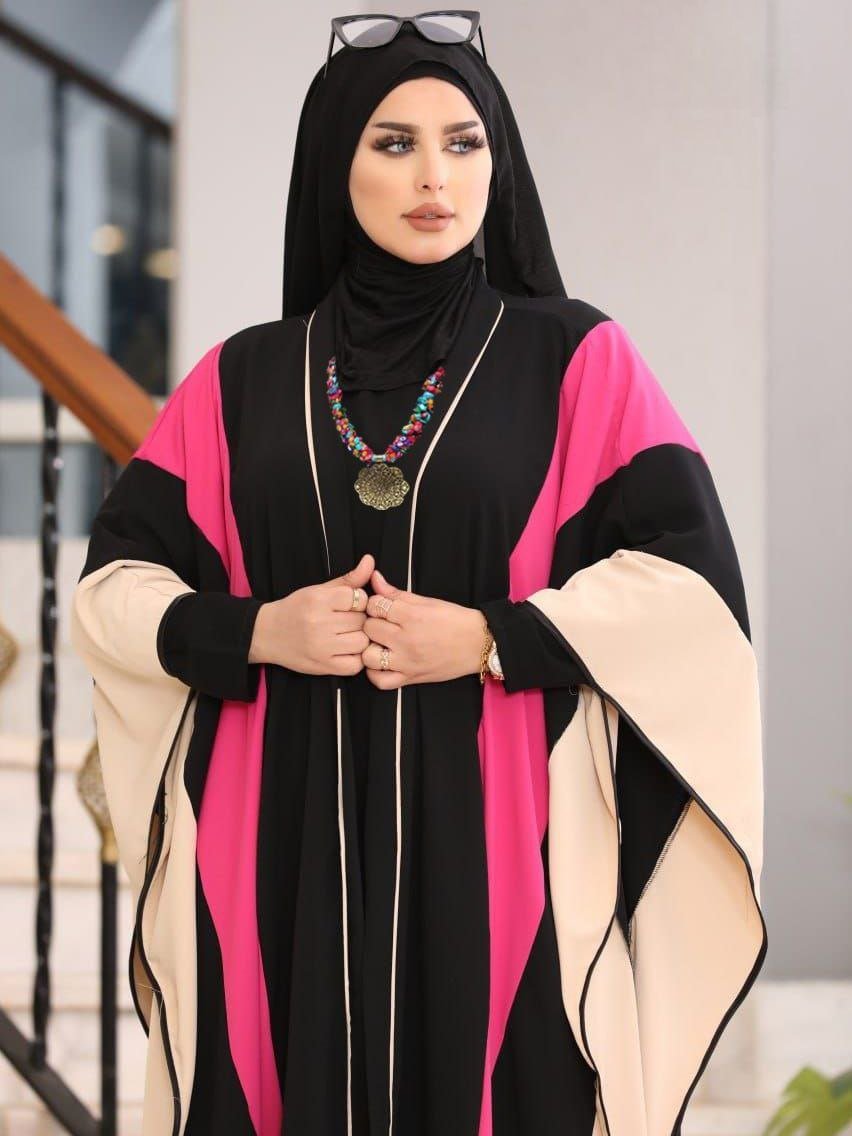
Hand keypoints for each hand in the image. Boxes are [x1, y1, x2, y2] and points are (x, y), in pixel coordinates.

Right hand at [249, 553, 373, 675]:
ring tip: (346, 635)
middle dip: (359, 619)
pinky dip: (355, 658)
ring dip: (359, 638)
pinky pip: (356, 665)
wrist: (267, 634)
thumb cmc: (296, 609)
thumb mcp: (319, 590)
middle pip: (361, 620)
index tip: (348, 604)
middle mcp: (319, 623)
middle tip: (346, 621)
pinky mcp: (324, 667)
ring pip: (362, 641)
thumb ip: (348, 579)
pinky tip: (345, 651)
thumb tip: (370, 560)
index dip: (358, 601)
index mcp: (318, 601)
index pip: (358, 597)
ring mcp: (322, 647)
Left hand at [361, 567, 484, 689]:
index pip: (375, 606)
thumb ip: (397, 593)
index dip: (375, 604)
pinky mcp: (411, 678)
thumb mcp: (427, 601)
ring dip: (370, 648)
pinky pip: (380, 681)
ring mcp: (407, 662)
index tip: (383, 607)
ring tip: (380, 643)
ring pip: (368, 656)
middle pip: (369, 629)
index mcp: (412, 616)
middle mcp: (407, 640)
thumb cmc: (455, 621)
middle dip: (372, 623)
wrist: (478, 643)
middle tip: (382, 623)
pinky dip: (375, 673)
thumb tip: (374, 578)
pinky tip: (382, 662)